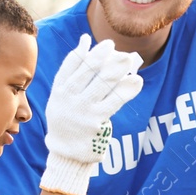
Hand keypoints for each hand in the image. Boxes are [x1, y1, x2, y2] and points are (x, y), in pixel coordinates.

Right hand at [40, 35, 144, 194]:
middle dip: (102, 55)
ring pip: (103, 83)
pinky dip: (128, 89)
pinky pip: (116, 100)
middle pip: (88, 70)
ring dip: (118, 68)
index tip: (93, 41)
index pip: (70, 65)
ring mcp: (83, 109)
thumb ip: (72, 73)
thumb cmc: (68, 121)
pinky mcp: (97, 121)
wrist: (67, 153)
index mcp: (58, 91)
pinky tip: (136, 81)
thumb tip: (85, 41)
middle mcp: (69, 98)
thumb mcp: (61, 99)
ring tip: (129, 59)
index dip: (83, 52)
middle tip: (113, 46)